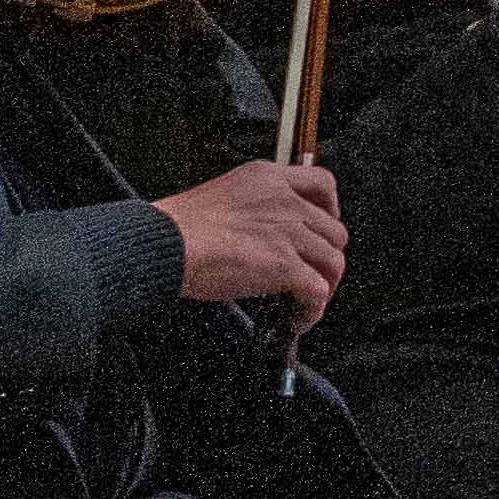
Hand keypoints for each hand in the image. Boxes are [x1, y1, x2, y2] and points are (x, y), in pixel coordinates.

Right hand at [158, 158, 347, 320]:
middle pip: (334, 230)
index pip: (323, 184)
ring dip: (324, 286)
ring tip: (307, 302)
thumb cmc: (175, 228)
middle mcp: (286, 202)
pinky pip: (317, 291)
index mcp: (268, 179)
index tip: (325, 225)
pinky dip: (313, 310)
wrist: (164, 244)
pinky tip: (298, 319)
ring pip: (333, 261)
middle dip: (326, 256)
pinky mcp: (285, 266)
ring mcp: (289, 233)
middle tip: (312, 273)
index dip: (331, 208)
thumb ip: (251, 206)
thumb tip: (261, 233)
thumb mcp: (221, 196)